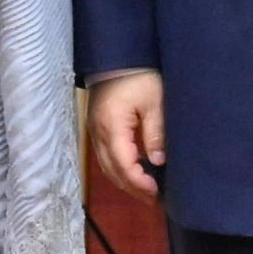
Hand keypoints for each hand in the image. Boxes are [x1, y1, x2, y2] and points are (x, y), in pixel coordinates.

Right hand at [89, 69, 167, 197]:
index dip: (138, 182)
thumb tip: (158, 161)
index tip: (155, 192)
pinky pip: (105, 155)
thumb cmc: (139, 74)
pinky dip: (118, 168)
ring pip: (106, 165)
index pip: (123, 163)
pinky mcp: (97, 126)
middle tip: (153, 199)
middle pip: (111, 170)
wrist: (117, 54)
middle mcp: (98, 132)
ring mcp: (94, 130)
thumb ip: (155, 132)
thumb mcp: (154, 101)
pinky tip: (132, 173)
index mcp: (112, 126)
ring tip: (144, 191)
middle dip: (131, 187)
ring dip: (124, 181)